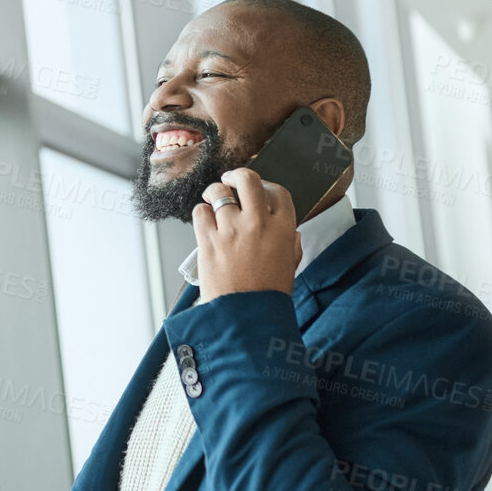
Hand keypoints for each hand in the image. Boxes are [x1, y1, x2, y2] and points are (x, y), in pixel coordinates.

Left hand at [192, 168, 302, 303]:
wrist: (244, 316)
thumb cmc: (267, 295)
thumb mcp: (290, 267)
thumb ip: (291, 247)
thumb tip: (292, 235)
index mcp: (283, 228)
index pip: (277, 191)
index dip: (266, 186)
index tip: (258, 190)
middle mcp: (258, 223)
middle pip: (248, 179)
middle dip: (238, 174)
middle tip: (230, 178)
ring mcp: (232, 229)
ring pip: (218, 192)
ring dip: (214, 192)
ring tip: (212, 198)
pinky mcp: (208, 240)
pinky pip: (200, 212)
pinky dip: (201, 212)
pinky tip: (204, 219)